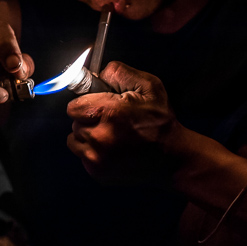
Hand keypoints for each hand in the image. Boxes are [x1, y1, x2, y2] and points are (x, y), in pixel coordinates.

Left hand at [65, 61, 180, 184]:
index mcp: (108, 113)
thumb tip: (96, 75)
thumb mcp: (148, 86)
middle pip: (75, 122)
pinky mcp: (97, 172)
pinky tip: (111, 148)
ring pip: (75, 139)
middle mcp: (99, 136)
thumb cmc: (161, 122)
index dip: (86, 103)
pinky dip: (92, 151)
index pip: (73, 106)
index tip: (99, 106)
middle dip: (88, 119)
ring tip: (110, 135)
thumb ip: (118, 73)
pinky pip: (82, 155)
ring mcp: (96, 157)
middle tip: (109, 121)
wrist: (173, 158)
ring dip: (88, 135)